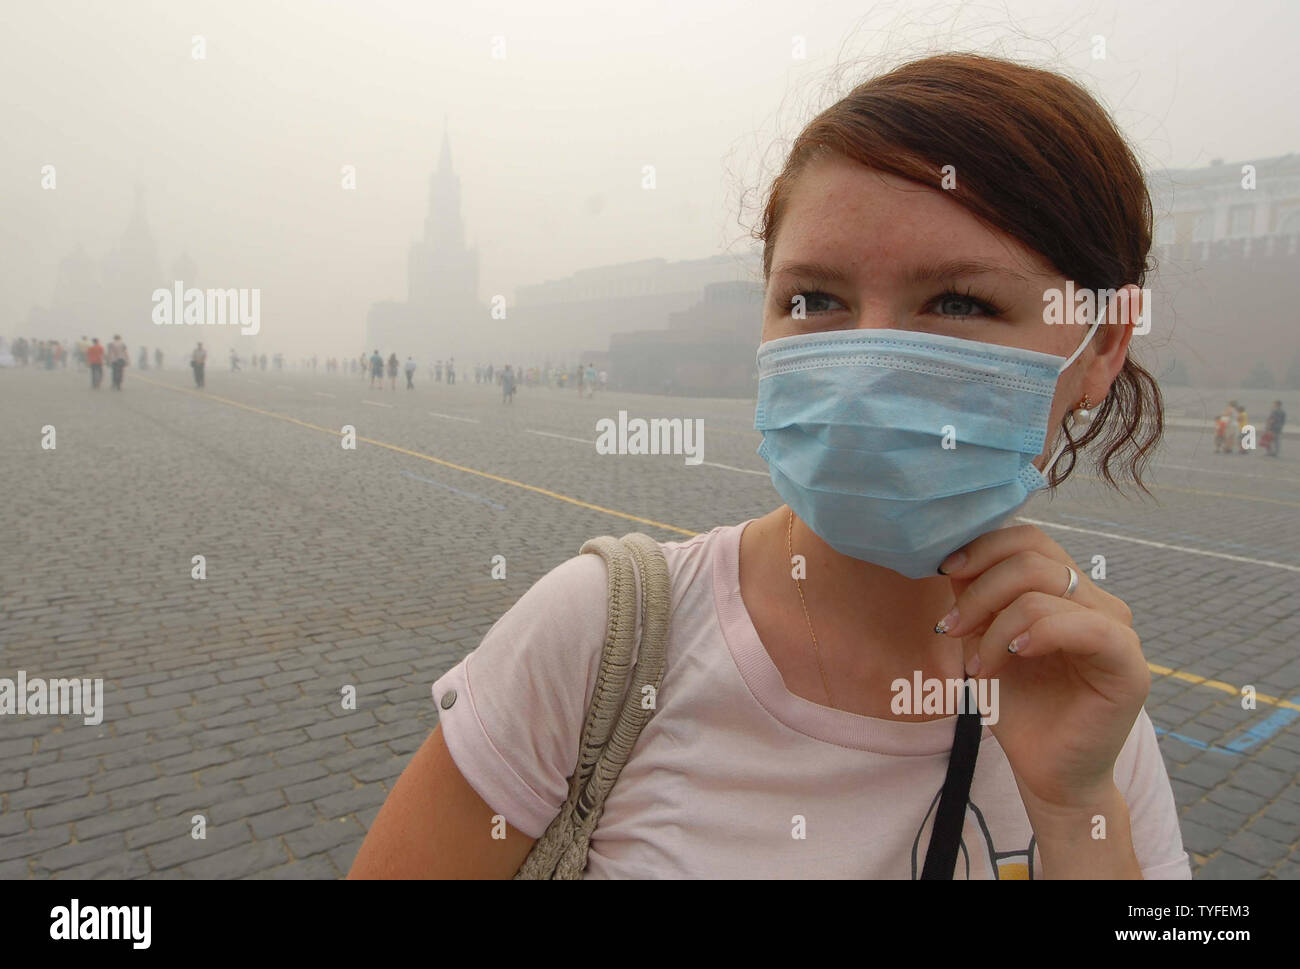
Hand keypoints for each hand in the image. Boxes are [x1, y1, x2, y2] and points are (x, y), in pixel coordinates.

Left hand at [935, 524, 1149, 812]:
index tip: (944, 573)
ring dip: (995, 623)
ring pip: (1045, 587)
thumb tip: (954, 555)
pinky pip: (1083, 626)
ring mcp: (1118, 629)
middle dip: (979, 588)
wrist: (1045, 770)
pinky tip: (1013, 656)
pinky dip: (1036, 633)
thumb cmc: (1019, 706)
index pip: (1029, 540)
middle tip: (952, 629)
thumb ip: (978, 596)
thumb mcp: (986, 639)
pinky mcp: (1128, 663)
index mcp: (1069, 590)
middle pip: (1033, 556)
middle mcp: (1098, 602)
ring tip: (978, 666)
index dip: (983, 548)